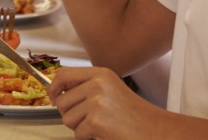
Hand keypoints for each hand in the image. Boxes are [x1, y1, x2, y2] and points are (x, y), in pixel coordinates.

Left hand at [49, 66, 166, 138]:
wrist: (155, 131)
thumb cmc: (135, 115)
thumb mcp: (111, 90)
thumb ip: (87, 87)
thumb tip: (57, 93)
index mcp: (100, 74)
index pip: (63, 74)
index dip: (53, 87)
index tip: (52, 97)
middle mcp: (97, 84)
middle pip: (62, 101)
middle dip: (71, 114)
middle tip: (90, 119)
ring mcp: (96, 102)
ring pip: (67, 119)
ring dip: (80, 127)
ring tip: (101, 126)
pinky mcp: (96, 121)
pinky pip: (78, 133)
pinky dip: (88, 138)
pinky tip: (105, 134)